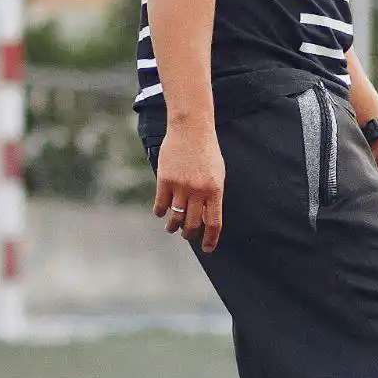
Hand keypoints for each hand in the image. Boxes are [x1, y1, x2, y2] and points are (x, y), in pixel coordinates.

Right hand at [153, 122, 224, 251]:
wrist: (191, 129)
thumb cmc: (207, 152)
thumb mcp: (217, 174)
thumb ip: (212, 196)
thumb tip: (207, 219)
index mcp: (215, 190)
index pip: (214, 223)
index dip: (210, 239)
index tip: (207, 249)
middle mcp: (198, 191)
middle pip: (193, 224)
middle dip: (189, 234)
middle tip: (186, 235)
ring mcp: (180, 186)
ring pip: (175, 217)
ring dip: (173, 226)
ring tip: (172, 228)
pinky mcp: (165, 180)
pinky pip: (161, 204)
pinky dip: (160, 212)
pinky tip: (161, 213)